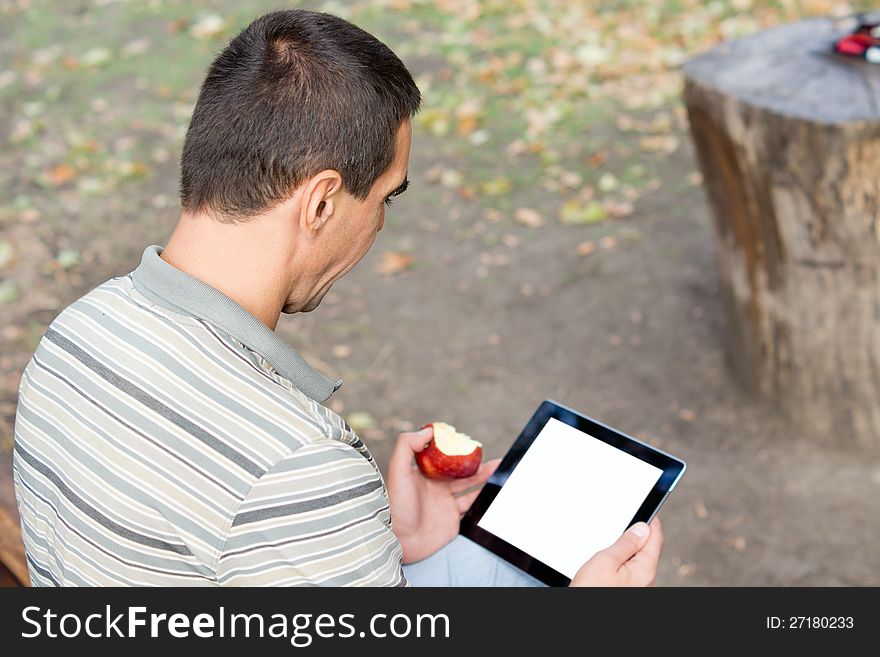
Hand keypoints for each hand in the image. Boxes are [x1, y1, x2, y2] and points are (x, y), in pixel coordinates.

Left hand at [386, 426, 499, 563]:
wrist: (400, 542)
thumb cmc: (396, 507)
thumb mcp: (397, 472)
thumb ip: (407, 446)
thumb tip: (429, 430)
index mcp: (423, 474)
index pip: (442, 457)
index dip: (454, 449)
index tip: (467, 441)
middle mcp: (435, 488)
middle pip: (460, 472)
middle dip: (475, 463)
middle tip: (489, 455)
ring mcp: (445, 504)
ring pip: (470, 488)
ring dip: (484, 478)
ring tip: (499, 469)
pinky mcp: (453, 520)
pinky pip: (472, 507)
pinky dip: (484, 500)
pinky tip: (494, 491)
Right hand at [569, 517, 663, 586]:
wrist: (582, 618)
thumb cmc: (591, 591)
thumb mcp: (606, 561)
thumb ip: (626, 544)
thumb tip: (642, 528)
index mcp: (644, 569)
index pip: (655, 538)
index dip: (651, 521)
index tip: (648, 508)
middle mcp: (646, 580)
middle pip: (649, 549)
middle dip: (640, 534)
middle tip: (630, 519)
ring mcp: (638, 587)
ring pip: (639, 561)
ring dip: (630, 548)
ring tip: (617, 538)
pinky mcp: (627, 591)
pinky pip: (631, 571)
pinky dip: (624, 560)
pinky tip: (611, 559)